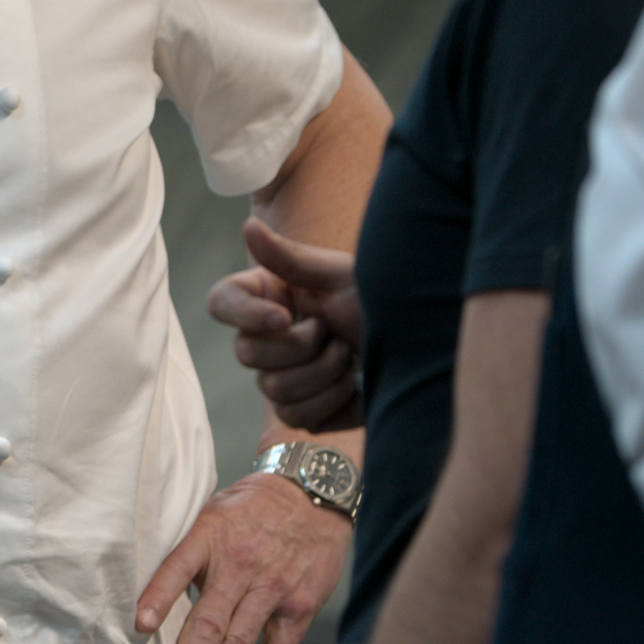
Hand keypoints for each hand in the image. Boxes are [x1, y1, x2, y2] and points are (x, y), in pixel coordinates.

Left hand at [136, 470, 351, 643]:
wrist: (313, 491)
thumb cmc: (254, 507)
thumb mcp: (213, 513)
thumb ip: (190, 552)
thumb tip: (154, 598)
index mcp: (211, 535)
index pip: (179, 566)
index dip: (160, 596)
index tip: (142, 626)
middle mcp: (241, 564)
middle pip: (210, 621)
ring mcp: (272, 589)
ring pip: (238, 643)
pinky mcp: (297, 608)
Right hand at [208, 219, 363, 429]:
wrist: (419, 347)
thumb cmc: (382, 302)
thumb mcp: (338, 276)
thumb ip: (289, 257)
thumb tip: (248, 226)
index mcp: (268, 296)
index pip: (223, 303)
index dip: (246, 315)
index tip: (285, 317)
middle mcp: (268, 337)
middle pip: (248, 353)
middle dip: (301, 345)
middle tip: (334, 330)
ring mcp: (282, 377)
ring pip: (274, 390)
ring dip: (323, 373)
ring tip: (349, 354)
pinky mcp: (303, 410)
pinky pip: (295, 416)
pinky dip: (331, 400)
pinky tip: (352, 385)